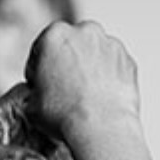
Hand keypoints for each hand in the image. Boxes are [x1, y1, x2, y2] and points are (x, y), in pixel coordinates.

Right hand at [24, 21, 141, 151]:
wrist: (101, 127)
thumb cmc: (66, 114)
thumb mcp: (31, 103)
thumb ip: (33, 89)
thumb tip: (38, 93)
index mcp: (55, 34)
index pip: (41, 50)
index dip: (38, 71)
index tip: (42, 84)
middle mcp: (85, 31)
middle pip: (71, 46)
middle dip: (67, 63)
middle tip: (65, 89)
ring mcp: (110, 44)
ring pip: (94, 54)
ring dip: (89, 68)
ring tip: (85, 96)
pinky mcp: (128, 59)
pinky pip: (113, 66)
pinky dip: (108, 77)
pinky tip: (102, 97)